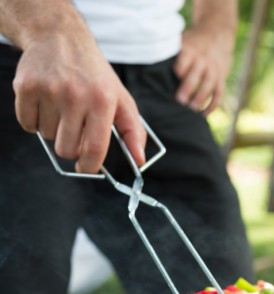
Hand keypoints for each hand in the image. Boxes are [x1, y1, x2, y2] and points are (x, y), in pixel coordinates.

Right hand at [13, 36, 145, 173]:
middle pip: (67, 148)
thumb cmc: (95, 76)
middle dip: (71, 148)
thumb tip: (139, 160)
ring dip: (54, 130)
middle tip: (75, 131)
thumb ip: (133, 132)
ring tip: (62, 108)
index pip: (94, 148)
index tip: (87, 167)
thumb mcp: (121, 99)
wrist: (60, 38)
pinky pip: (27, 124)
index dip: (90, 165)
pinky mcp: (26, 87)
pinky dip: (35, 121)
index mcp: (103, 101)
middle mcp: (76, 95)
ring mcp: (49, 91)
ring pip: (47, 137)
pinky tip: (46, 104)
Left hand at [174, 28, 233, 114]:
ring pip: (209, 85)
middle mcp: (203, 59)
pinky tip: (204, 114)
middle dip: (189, 87)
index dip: (181, 68)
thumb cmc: (192, 42)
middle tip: (180, 100)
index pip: (186, 59)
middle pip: (197, 74)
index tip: (175, 76)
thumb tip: (148, 65)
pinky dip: (213, 104)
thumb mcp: (182, 40)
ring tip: (192, 109)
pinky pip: (219, 93)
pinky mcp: (221, 77)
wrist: (217, 34)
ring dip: (201, 98)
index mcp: (191, 50)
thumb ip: (171, 52)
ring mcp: (214, 69)